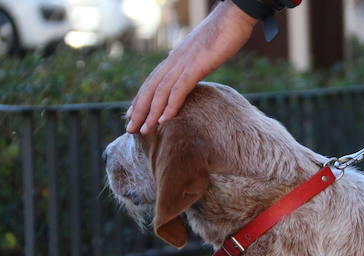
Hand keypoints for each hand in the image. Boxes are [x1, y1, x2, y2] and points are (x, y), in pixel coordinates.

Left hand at [126, 1, 257, 133]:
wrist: (234, 16)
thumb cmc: (224, 32)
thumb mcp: (204, 51)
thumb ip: (194, 62)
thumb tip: (190, 71)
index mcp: (176, 57)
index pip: (153, 81)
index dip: (141, 99)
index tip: (133, 115)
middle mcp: (174, 60)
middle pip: (151, 88)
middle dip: (139, 110)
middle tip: (129, 129)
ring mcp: (184, 62)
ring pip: (161, 91)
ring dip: (151, 113)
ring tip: (143, 131)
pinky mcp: (196, 65)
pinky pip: (179, 88)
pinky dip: (170, 105)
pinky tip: (164, 120)